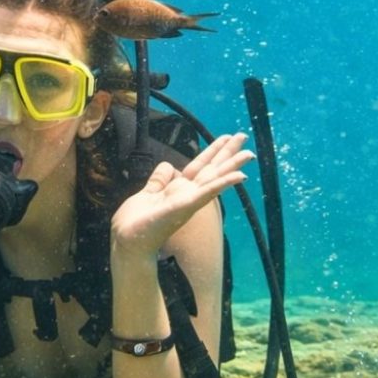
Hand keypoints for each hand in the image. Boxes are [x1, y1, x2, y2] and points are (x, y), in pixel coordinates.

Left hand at [111, 133, 252, 257]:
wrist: (129, 241)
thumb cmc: (136, 223)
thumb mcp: (146, 194)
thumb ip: (158, 181)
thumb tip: (168, 166)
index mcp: (179, 190)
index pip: (199, 165)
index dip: (212, 151)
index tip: (226, 137)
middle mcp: (188, 194)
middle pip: (211, 168)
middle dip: (227, 152)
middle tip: (243, 136)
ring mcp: (189, 200)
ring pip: (215, 178)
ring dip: (232, 166)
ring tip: (248, 154)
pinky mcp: (186, 206)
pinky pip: (208, 192)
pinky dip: (224, 183)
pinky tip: (239, 177)